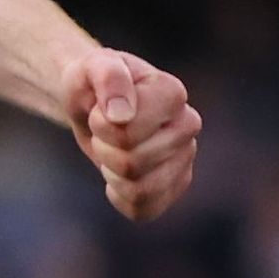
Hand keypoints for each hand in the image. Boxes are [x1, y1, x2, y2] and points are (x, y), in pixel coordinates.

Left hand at [60, 49, 201, 221]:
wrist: (93, 104)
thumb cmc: (93, 83)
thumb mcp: (90, 67)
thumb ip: (108, 77)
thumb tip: (121, 114)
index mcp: (173, 92)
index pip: (128, 132)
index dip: (101, 126)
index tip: (100, 110)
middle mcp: (188, 125)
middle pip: (133, 163)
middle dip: (104, 149)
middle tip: (104, 131)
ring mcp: (186, 157)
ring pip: (140, 190)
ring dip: (112, 173)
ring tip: (112, 150)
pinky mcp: (176, 186)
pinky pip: (143, 210)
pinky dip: (120, 197)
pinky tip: (118, 176)